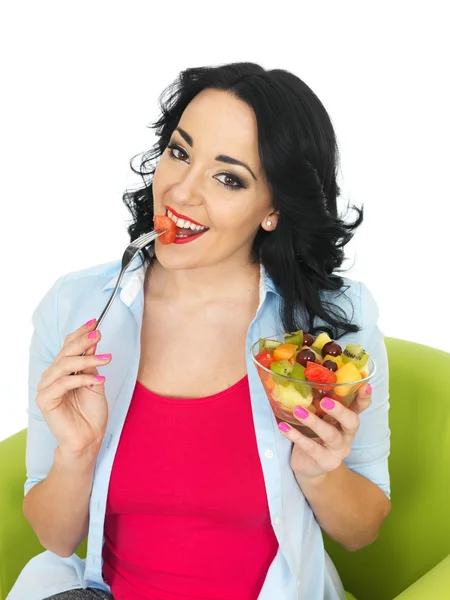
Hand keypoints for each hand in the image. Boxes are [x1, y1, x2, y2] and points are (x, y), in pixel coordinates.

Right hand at [36, 319, 110, 458]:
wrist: (89, 438)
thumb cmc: (92, 412)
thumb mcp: (96, 382)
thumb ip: (92, 364)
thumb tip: (94, 342)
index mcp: (62, 370)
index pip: (68, 346)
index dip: (80, 333)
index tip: (95, 322)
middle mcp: (52, 376)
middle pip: (65, 353)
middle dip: (83, 341)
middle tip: (99, 334)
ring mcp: (46, 387)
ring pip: (65, 365)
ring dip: (87, 359)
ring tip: (107, 358)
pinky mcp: (45, 400)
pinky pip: (64, 383)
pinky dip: (82, 379)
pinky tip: (99, 379)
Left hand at [278, 384, 372, 483]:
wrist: (309, 468)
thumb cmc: (315, 436)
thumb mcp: (320, 419)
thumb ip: (318, 403)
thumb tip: (301, 377)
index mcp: (347, 421)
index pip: (359, 408)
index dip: (364, 398)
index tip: (365, 386)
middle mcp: (347, 436)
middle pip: (352, 422)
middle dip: (340, 411)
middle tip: (325, 401)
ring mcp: (337, 450)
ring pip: (330, 435)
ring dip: (314, 422)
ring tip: (298, 411)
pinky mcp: (324, 461)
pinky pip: (310, 447)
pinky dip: (296, 436)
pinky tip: (284, 427)